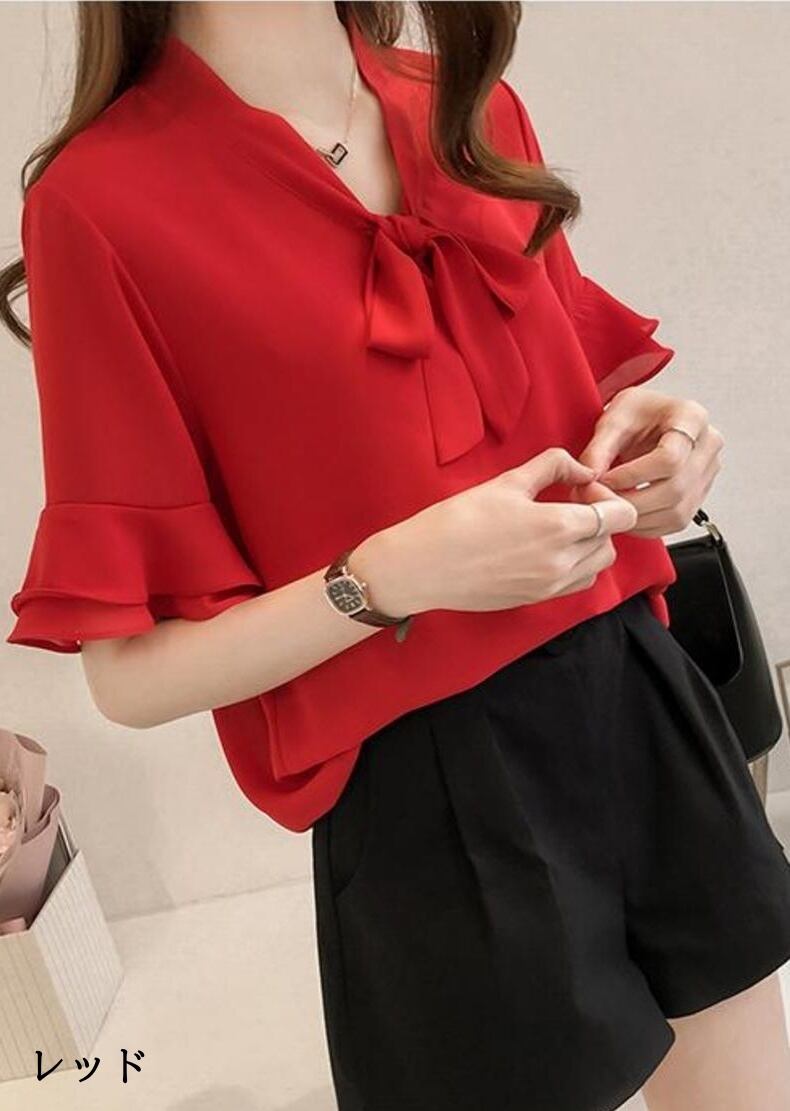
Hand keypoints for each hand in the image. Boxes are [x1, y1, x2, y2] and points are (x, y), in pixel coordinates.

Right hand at [353, 448, 637, 616]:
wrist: (422, 567)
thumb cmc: (459, 520)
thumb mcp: (508, 481)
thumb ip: (554, 466)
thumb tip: (581, 468)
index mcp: (561, 528)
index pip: (622, 515)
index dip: (607, 496)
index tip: (578, 489)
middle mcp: (563, 562)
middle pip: (612, 541)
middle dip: (600, 521)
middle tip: (566, 505)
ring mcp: (550, 586)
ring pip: (597, 566)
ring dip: (589, 545)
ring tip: (556, 530)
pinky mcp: (536, 600)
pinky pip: (575, 584)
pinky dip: (574, 566)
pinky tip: (544, 550)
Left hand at [577, 387, 724, 538]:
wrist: (649, 419)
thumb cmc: (636, 413)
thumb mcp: (613, 419)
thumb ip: (599, 449)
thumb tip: (590, 480)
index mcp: (692, 417)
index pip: (669, 458)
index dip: (632, 475)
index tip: (604, 480)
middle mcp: (708, 445)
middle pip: (675, 489)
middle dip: (632, 501)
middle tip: (602, 501)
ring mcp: (708, 472)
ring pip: (677, 512)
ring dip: (638, 518)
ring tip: (611, 507)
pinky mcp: (699, 494)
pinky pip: (676, 522)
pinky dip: (646, 525)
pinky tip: (626, 513)